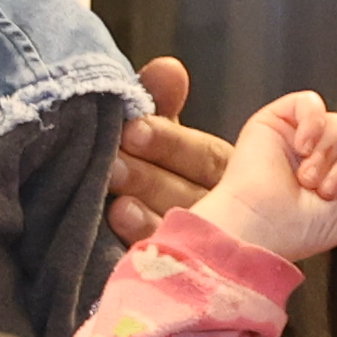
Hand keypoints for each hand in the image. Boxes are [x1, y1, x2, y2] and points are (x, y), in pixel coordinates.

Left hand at [107, 54, 231, 243]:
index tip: (133, 127)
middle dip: (150, 175)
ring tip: (112, 192)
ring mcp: (203, 244)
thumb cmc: (152, 167)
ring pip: (182, 228)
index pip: (207, 157)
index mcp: (224, 173)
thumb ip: (159, 101)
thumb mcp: (156, 135)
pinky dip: (143, 240)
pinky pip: (166, 259)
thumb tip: (168, 68)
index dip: (171, 143)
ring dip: (146, 209)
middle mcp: (223, 210)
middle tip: (113, 159)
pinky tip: (119, 223)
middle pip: (194, 194)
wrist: (124, 232)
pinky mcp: (176, 268)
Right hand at [201, 91, 336, 261]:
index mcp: (334, 178)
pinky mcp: (277, 118)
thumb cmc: (294, 230)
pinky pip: (311, 102)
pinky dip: (313, 122)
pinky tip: (302, 147)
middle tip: (321, 191)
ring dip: (327, 154)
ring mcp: (298, 136)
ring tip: (306, 177)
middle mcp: (318, 156)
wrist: (258, 226)